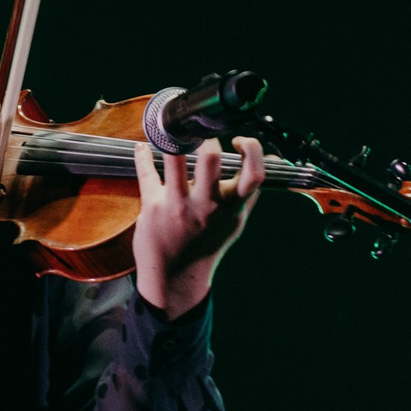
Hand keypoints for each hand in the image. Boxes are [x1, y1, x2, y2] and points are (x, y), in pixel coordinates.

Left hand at [131, 135, 264, 315]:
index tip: (239, 140)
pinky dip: (141, 154)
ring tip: (171, 132)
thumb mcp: (234, 222)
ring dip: (172, 139)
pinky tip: (141, 147)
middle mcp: (206, 204)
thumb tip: (269, 158)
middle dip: (206, 138)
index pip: (254, 174)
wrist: (175, 278)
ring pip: (174, 160)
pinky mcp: (153, 206)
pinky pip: (146, 171)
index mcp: (231, 206)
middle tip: (199, 132)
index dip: (252, 150)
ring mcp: (178, 205)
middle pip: (211, 160)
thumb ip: (249, 192)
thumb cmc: (207, 244)